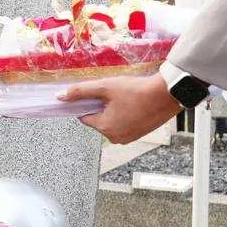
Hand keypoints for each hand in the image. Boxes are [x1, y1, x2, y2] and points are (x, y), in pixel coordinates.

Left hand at [58, 72, 181, 144]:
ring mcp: (128, 138)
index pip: (85, 117)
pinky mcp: (138, 135)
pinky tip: (133, 105)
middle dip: (103, 107)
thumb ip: (81, 92)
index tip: (98, 94)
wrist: (165, 95)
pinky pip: (124, 125)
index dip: (88, 104)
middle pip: (98, 120)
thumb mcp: (104, 87)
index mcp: (105, 128)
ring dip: (114, 111)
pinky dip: (125, 115)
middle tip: (115, 95)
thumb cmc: (136, 91)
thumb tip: (61, 97)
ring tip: (126, 99)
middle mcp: (115, 138)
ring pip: (112, 122)